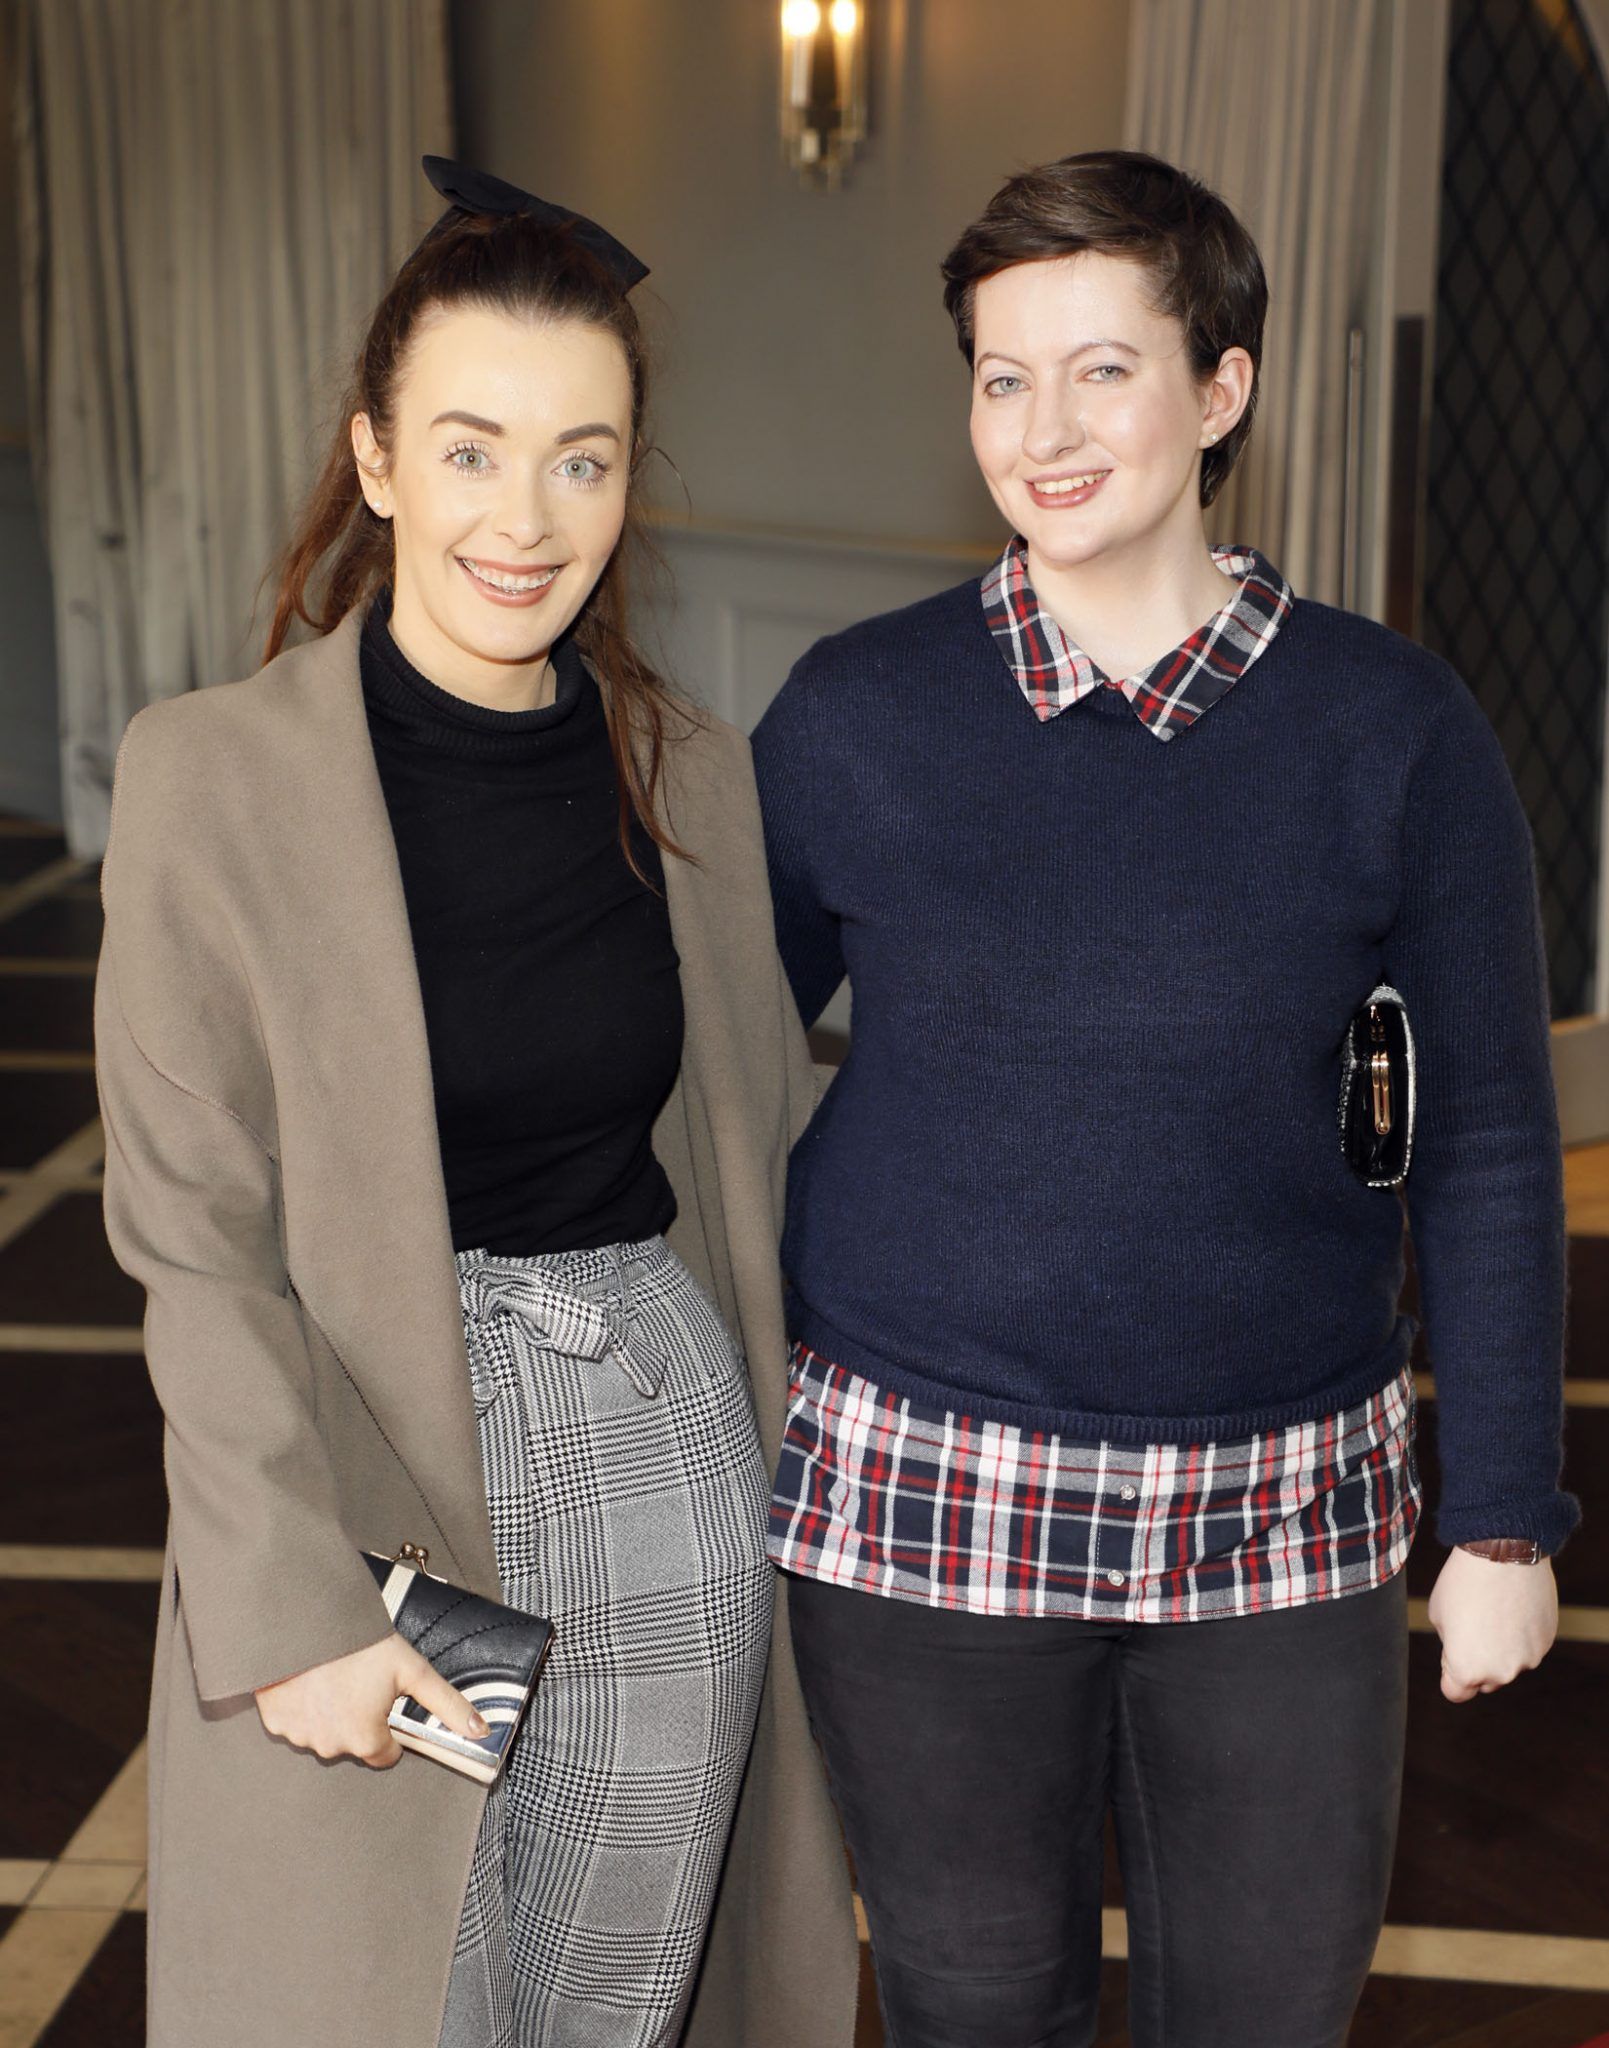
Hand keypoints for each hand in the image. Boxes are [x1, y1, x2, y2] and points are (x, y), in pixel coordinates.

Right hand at [254, 1631, 488, 1766]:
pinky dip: (302, 1707)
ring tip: (334, 1676)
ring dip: (329, 1713)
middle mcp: (331, 1746)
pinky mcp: (275, 1722)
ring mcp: (299, 1736)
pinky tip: (309, 1680)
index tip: (385, 1701)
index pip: (385, 1753)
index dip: (389, 1726)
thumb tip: (481, 1731)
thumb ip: (446, 1705)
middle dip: (359, 1718)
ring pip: (324, 1733)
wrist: (306, 1618)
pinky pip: (295, 1722)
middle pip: (354, 1742)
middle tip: (358, 1681)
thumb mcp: (412, 1669)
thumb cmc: (360, 1643)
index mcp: (366, 1739)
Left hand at [1426, 1547, 1557, 1702]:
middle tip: (1472, 1626)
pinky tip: (1513, 1607)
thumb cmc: (1462, 1582)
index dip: (1449, 1673)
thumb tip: (1461, 1654)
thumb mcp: (1438, 1615)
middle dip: (1477, 1662)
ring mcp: (1527, 1659)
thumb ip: (1450, 1645)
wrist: (1502, 1554)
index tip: (1450, 1653)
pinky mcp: (1546, 1642)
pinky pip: (1528, 1647)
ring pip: (1509, 1663)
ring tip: (1493, 1611)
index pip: (1455, 1692)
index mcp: (1467, 1669)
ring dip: (1501, 1648)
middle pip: (1485, 1680)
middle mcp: (1500, 1672)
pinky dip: (1521, 1635)